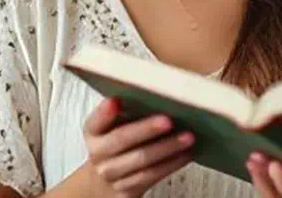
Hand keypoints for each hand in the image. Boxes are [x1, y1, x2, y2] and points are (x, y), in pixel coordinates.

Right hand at [82, 97, 196, 197]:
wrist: (104, 182)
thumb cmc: (117, 145)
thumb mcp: (114, 126)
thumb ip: (128, 110)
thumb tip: (161, 93)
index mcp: (93, 132)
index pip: (96, 120)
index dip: (104, 112)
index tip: (116, 101)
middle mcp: (99, 153)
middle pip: (122, 139)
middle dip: (146, 129)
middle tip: (168, 120)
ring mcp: (111, 174)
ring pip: (141, 160)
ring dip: (167, 148)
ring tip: (187, 137)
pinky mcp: (127, 190)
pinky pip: (151, 176)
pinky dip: (171, 164)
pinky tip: (185, 154)